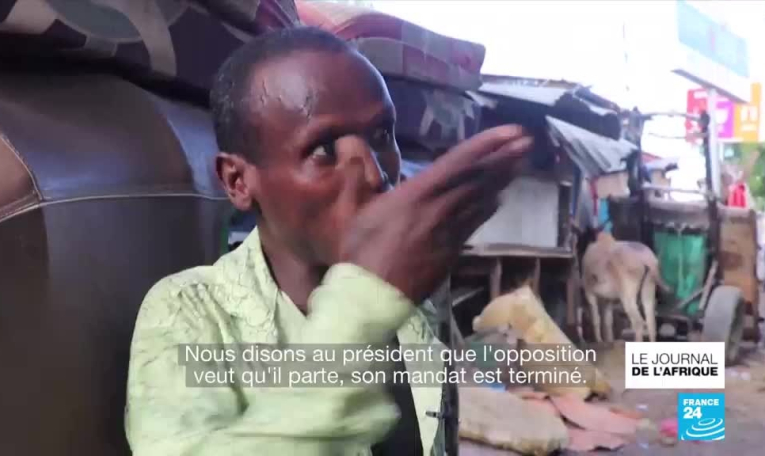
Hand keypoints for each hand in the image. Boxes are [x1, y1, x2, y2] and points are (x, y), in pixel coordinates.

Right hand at [339, 125, 532, 302]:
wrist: (372, 295)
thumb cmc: (360, 252)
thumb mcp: (359, 209)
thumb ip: (368, 183)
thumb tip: (365, 160)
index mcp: (418, 193)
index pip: (460, 162)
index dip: (487, 144)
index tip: (510, 131)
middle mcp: (440, 208)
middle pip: (479, 178)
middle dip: (505, 157)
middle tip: (527, 140)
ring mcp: (450, 231)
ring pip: (482, 200)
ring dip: (503, 179)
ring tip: (520, 162)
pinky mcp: (453, 251)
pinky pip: (476, 223)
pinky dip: (489, 207)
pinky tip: (498, 199)